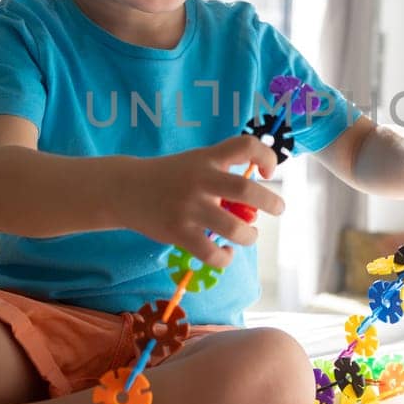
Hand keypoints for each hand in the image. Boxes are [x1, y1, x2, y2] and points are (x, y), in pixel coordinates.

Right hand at [126, 135, 286, 269]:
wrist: (125, 189)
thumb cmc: (168, 177)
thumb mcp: (194, 162)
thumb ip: (222, 173)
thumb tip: (256, 202)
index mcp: (207, 158)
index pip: (244, 145)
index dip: (266, 156)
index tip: (267, 171)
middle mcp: (200, 180)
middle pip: (246, 190)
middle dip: (271, 202)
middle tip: (278, 209)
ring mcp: (189, 208)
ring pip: (233, 229)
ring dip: (249, 236)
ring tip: (249, 236)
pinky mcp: (178, 232)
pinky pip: (211, 254)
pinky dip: (225, 258)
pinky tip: (225, 253)